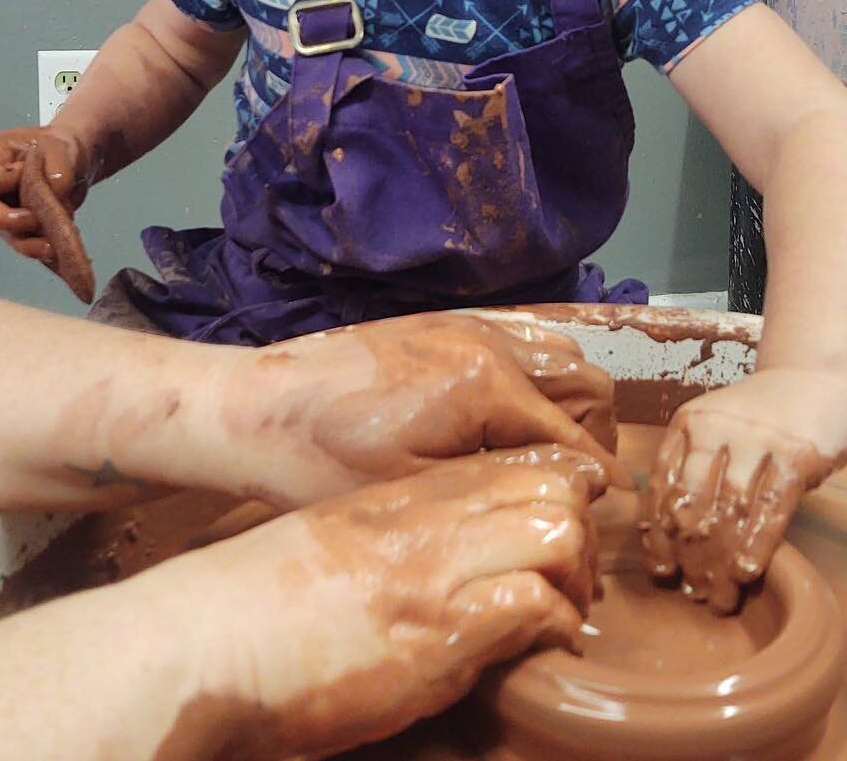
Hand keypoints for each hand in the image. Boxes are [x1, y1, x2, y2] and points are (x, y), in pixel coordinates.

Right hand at [0, 127, 86, 265]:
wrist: (73, 162)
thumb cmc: (58, 148)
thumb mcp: (60, 149)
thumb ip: (55, 172)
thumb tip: (55, 200)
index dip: (6, 182)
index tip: (30, 176)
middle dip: (11, 221)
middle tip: (37, 220)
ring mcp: (3, 212)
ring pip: (9, 234)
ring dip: (31, 243)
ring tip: (53, 246)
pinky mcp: (21, 230)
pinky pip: (28, 244)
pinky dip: (43, 248)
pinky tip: (58, 251)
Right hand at [164, 447, 606, 758]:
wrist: (206, 641)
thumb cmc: (252, 606)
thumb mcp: (329, 545)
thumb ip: (387, 540)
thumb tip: (424, 568)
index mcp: (399, 496)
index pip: (507, 462)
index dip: (552, 489)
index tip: (559, 529)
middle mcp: (426, 518)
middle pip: (548, 486)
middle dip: (580, 530)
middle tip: (574, 579)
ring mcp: (436, 569)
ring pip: (557, 531)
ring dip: (576, 577)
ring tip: (565, 614)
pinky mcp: (440, 630)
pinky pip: (535, 603)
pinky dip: (556, 626)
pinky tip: (546, 650)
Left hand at [214, 313, 633, 504]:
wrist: (257, 410)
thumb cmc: (326, 464)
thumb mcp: (421, 490)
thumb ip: (507, 478)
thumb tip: (578, 486)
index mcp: (487, 384)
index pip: (576, 437)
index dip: (590, 486)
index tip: (589, 524)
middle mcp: (487, 341)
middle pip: (586, 383)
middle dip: (589, 436)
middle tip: (567, 487)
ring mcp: (466, 324)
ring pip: (558, 355)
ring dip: (565, 401)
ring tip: (537, 454)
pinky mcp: (444, 322)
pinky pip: (519, 338)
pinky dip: (532, 374)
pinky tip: (501, 419)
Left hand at [639, 367, 846, 612]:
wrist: (813, 376)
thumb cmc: (759, 415)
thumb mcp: (716, 428)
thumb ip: (695, 468)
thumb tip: (667, 535)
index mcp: (688, 422)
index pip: (663, 484)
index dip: (658, 533)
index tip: (660, 571)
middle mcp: (716, 426)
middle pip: (693, 501)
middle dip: (688, 553)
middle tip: (692, 593)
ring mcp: (757, 438)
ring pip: (729, 509)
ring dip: (720, 559)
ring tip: (717, 596)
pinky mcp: (796, 453)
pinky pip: (771, 506)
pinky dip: (757, 543)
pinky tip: (746, 572)